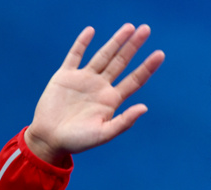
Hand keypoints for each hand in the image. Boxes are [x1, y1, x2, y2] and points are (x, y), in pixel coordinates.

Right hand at [24, 23, 164, 164]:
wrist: (50, 139)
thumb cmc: (78, 141)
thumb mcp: (104, 134)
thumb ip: (124, 121)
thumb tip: (145, 107)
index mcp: (112, 100)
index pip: (134, 80)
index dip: (147, 67)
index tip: (160, 54)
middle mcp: (101, 87)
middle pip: (121, 62)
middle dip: (133, 46)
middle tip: (146, 29)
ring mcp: (84, 79)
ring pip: (103, 55)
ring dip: (115, 41)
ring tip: (129, 27)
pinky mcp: (65, 76)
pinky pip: (75, 55)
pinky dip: (82, 43)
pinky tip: (91, 31)